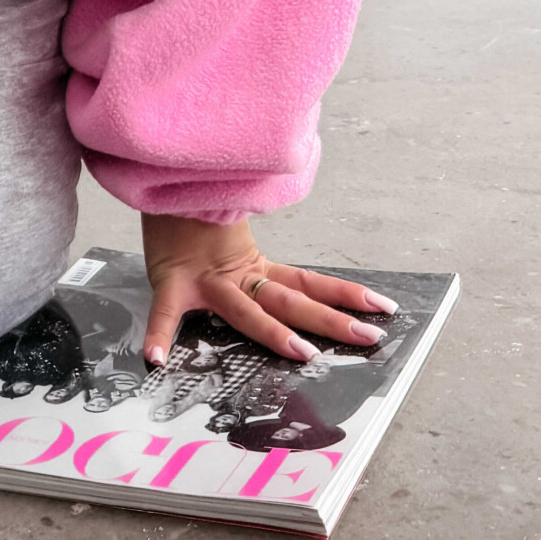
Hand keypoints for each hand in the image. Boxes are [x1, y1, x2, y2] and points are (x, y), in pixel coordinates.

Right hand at [140, 213, 396, 367]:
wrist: (161, 182)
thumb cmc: (190, 213)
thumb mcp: (226, 234)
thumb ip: (249, 256)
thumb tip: (283, 280)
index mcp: (254, 266)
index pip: (308, 283)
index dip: (345, 295)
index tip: (383, 307)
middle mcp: (237, 276)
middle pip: (292, 302)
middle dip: (332, 321)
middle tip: (369, 337)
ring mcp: (206, 281)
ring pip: (246, 309)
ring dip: (273, 332)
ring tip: (303, 354)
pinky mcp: (171, 282)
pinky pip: (164, 312)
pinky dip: (159, 333)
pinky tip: (157, 357)